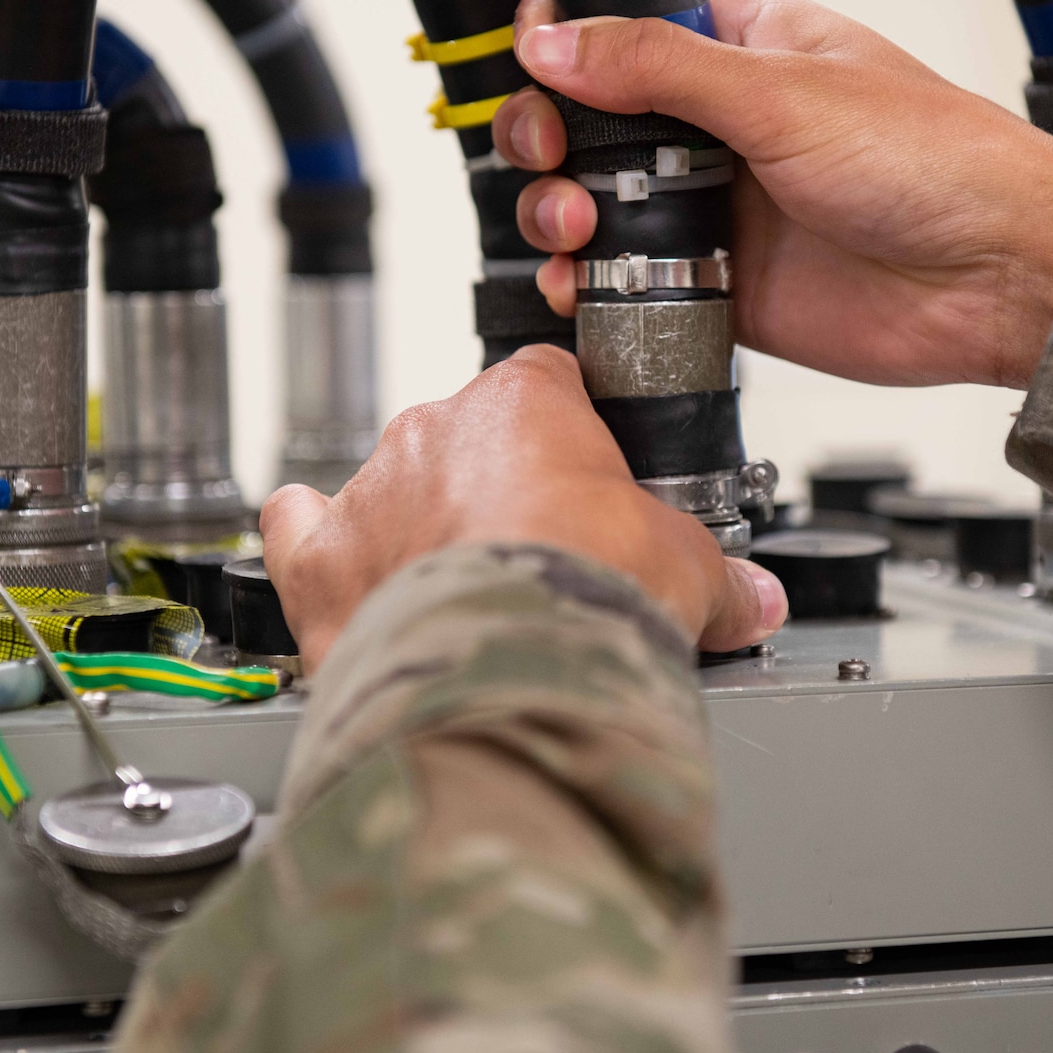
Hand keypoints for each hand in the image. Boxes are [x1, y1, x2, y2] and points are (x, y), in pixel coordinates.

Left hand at [258, 346, 786, 668]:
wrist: (511, 669)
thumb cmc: (587, 591)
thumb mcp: (686, 571)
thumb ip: (718, 575)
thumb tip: (754, 600)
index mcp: (525, 404)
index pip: (550, 383)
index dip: (574, 436)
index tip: (591, 482)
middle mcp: (436, 430)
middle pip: (468, 440)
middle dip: (499, 493)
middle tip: (538, 560)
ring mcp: (370, 491)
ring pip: (389, 487)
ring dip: (419, 529)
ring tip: (462, 596)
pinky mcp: (320, 562)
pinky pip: (299, 529)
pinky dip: (317, 548)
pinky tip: (344, 573)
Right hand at [492, 0, 1052, 388]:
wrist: (996, 278)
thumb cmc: (935, 164)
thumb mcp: (782, 93)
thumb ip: (659, 66)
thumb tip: (555, 40)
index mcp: (744, 46)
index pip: (624, 23)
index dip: (567, 39)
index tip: (537, 63)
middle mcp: (719, 124)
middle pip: (587, 117)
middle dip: (547, 133)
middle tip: (552, 152)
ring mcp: (715, 205)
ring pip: (591, 201)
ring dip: (556, 211)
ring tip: (579, 224)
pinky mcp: (716, 283)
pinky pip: (624, 281)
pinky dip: (585, 284)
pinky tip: (580, 280)